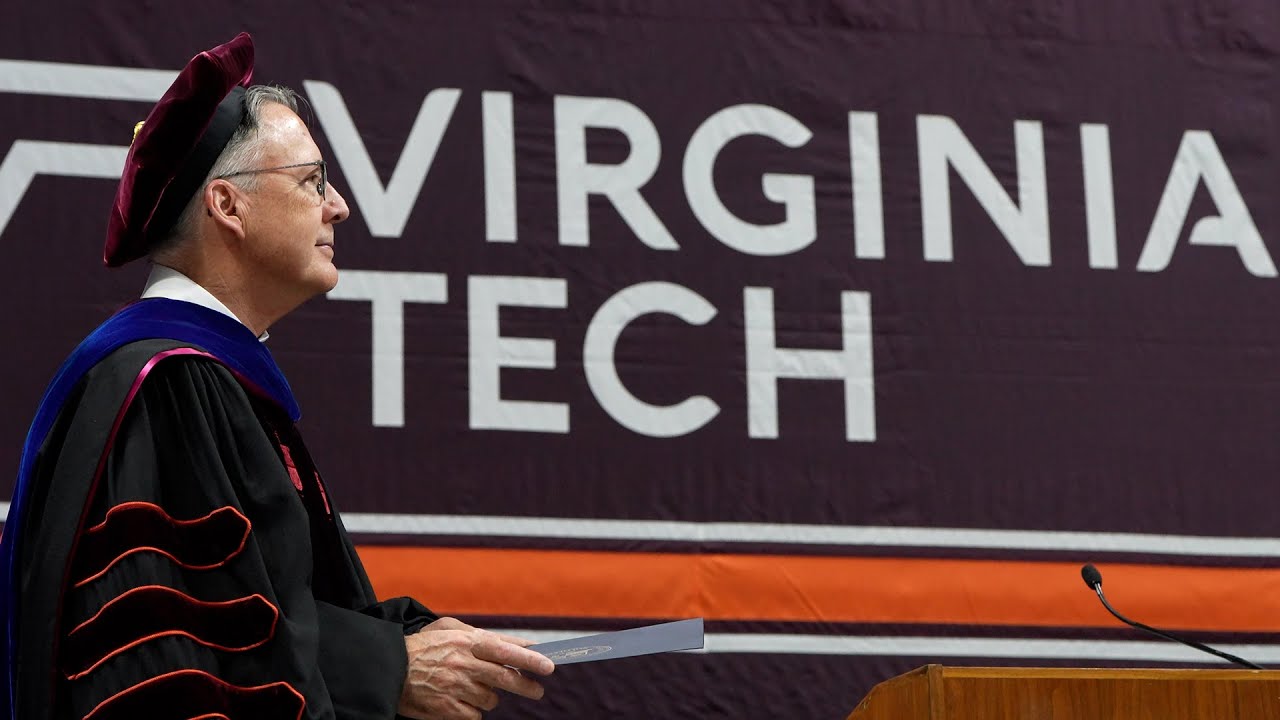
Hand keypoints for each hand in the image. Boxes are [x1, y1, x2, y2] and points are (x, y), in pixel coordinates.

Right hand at [397, 616, 554, 719]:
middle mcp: (464, 664)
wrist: (389, 668)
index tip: (549, 665)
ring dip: (489, 696)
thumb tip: (521, 644)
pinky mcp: (447, 709)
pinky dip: (472, 710)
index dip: (530, 659)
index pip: (506, 650)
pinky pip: (475, 715)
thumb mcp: (453, 630)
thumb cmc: (426, 647)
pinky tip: (459, 700)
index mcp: (467, 642)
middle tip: (537, 690)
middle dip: (527, 686)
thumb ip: (487, 636)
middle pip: (506, 678)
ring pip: (491, 699)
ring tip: (472, 687)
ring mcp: (456, 688)